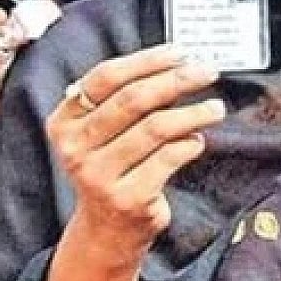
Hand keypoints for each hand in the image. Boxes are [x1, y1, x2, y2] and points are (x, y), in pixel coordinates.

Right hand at [45, 44, 224, 267]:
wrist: (109, 228)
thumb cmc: (116, 165)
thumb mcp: (105, 132)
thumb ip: (128, 98)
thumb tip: (181, 61)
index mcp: (64, 122)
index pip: (106, 77)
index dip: (147, 60)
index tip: (182, 52)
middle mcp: (75, 148)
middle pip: (134, 99)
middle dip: (177, 80)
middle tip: (208, 72)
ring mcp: (98, 175)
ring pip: (156, 128)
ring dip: (194, 113)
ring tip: (216, 109)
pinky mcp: (127, 198)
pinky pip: (169, 157)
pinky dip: (190, 144)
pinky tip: (197, 142)